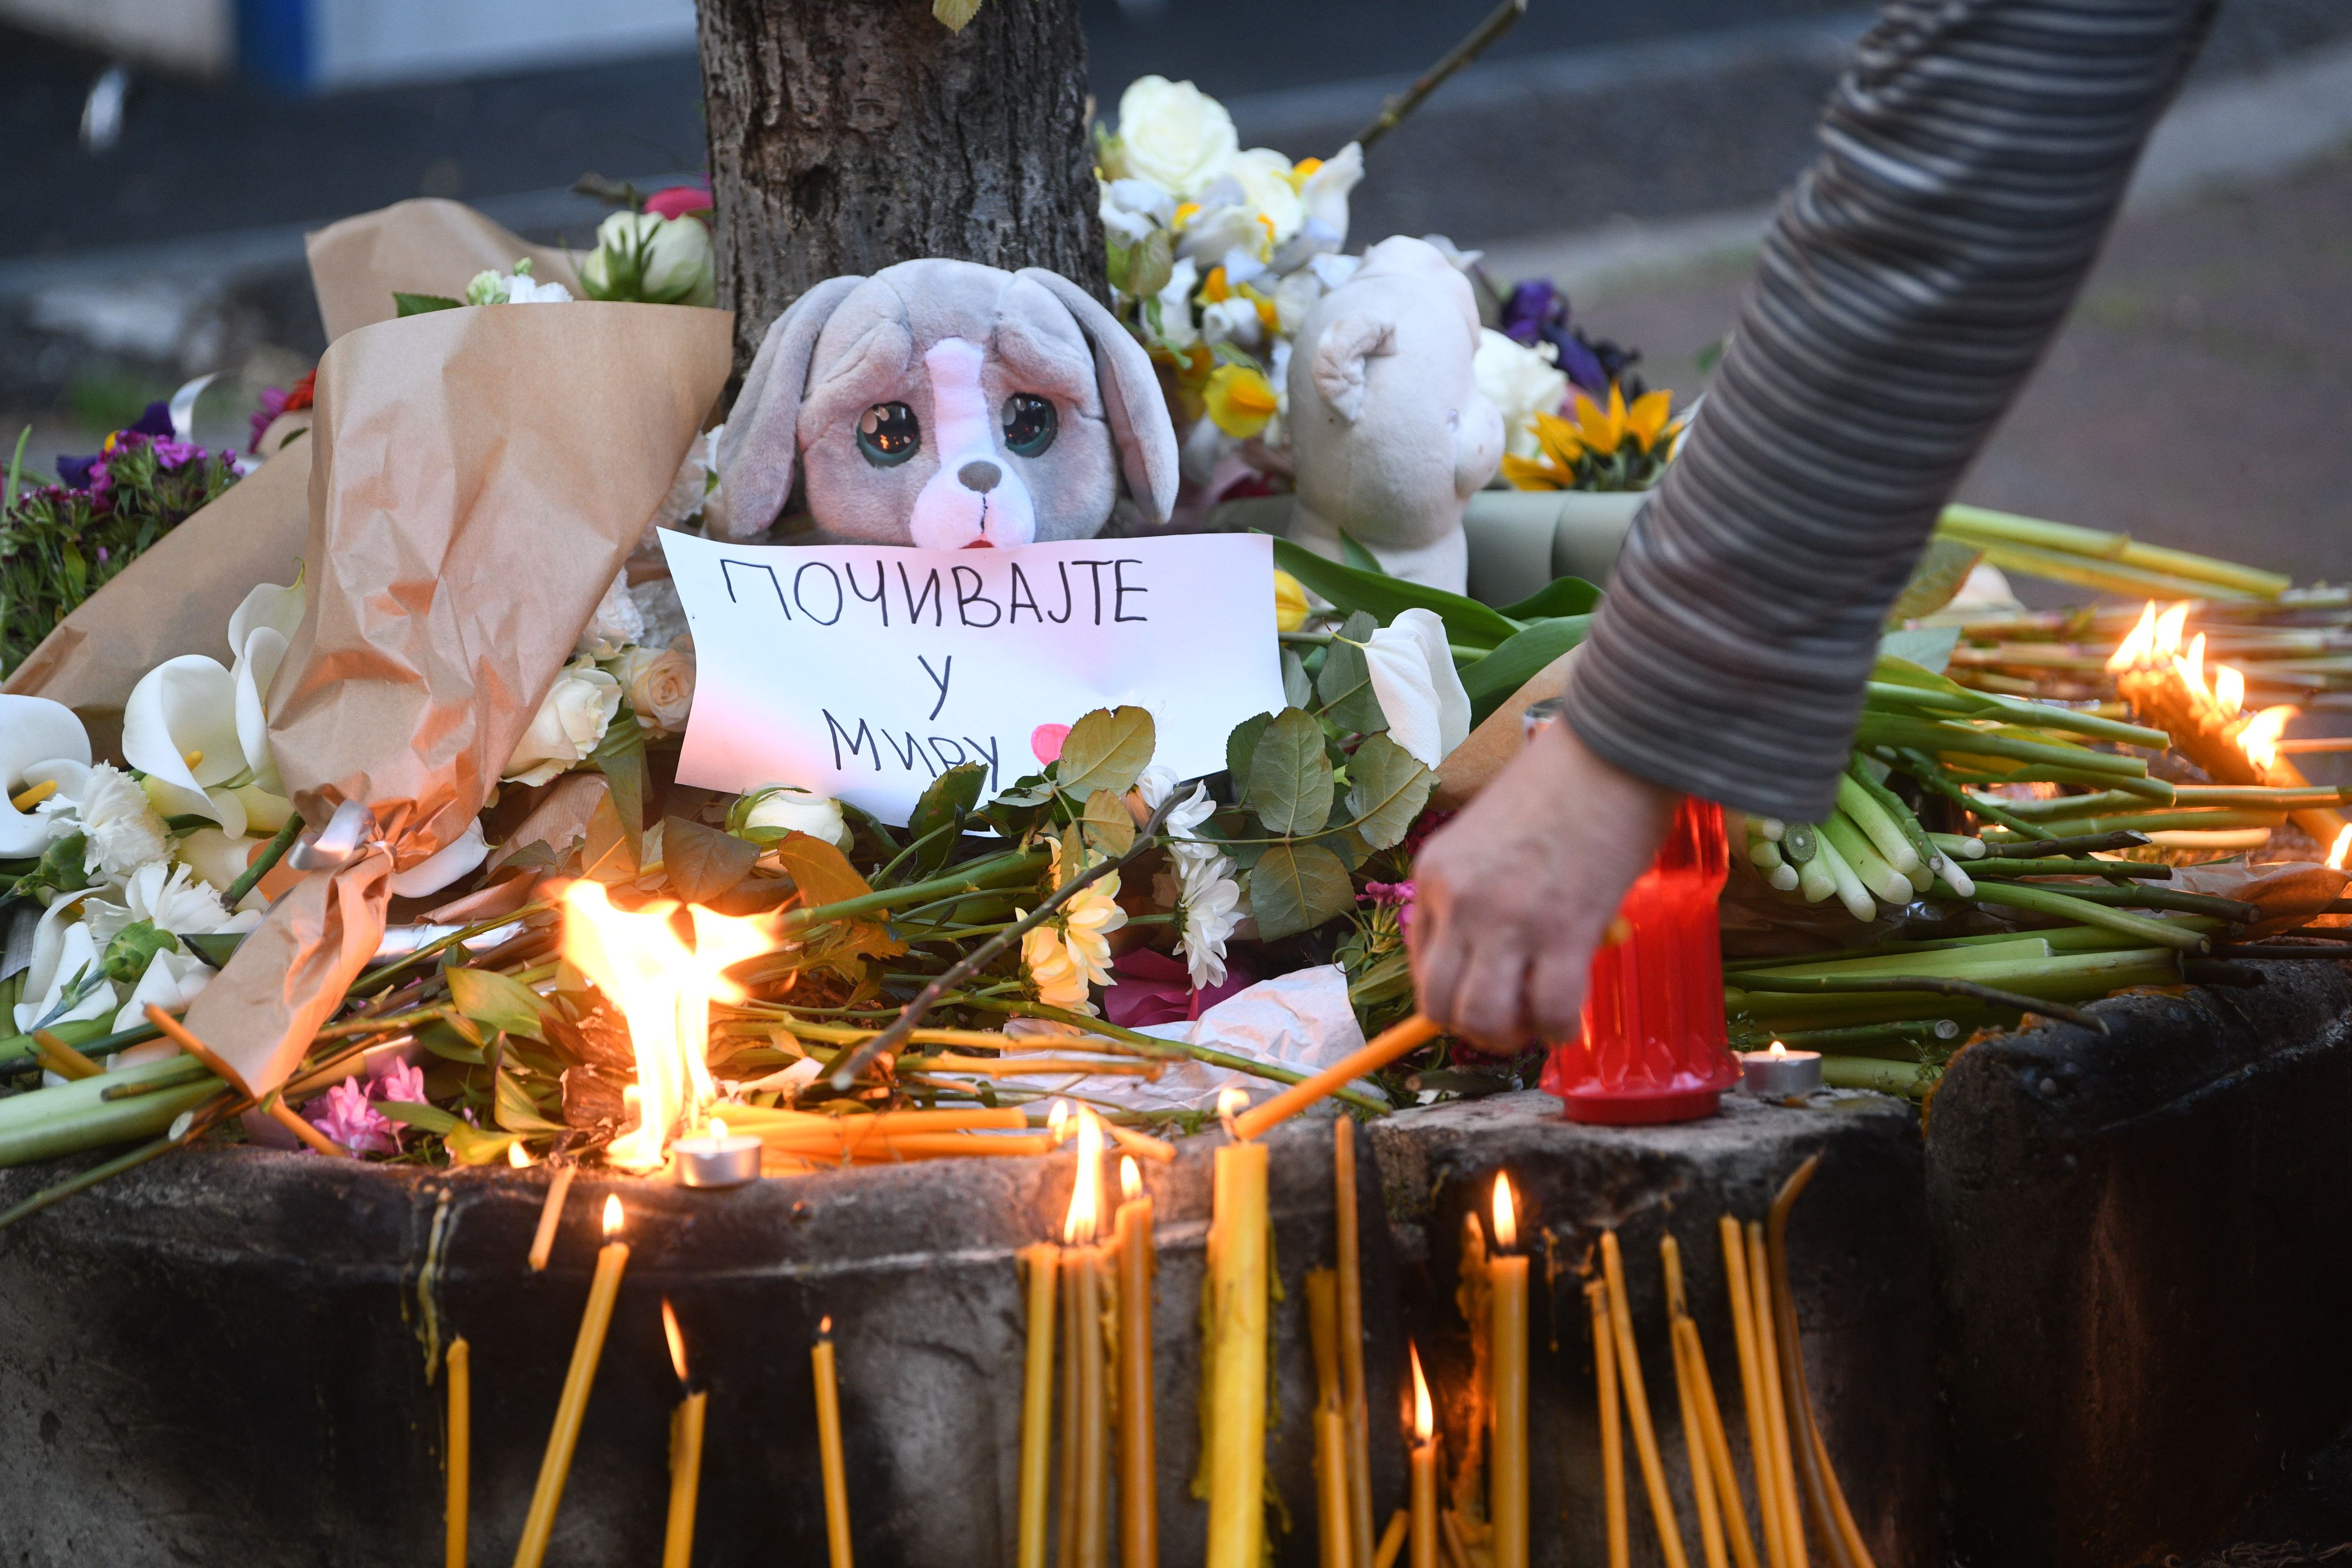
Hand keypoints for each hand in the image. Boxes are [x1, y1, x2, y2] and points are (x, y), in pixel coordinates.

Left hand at [1409, 720, 1677, 1052]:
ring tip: (1542, 1017)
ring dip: (1515, 1035)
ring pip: (1485, 1020)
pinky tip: (1575, 1015)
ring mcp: (1508, 920)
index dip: (1454, 995)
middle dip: (1475, 1027)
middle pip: (1439, 1005)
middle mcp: (1460, 901)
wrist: (1614, 747)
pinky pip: (1552, 1011)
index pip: (1421, 966)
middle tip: (1515, 1018)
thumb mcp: (1489, 836)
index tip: (1489, 993)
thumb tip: (1494, 956)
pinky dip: (1562, 1028)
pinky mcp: (1565, 931)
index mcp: (1435, 874)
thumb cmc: (1562, 784)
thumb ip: (1480, 891)